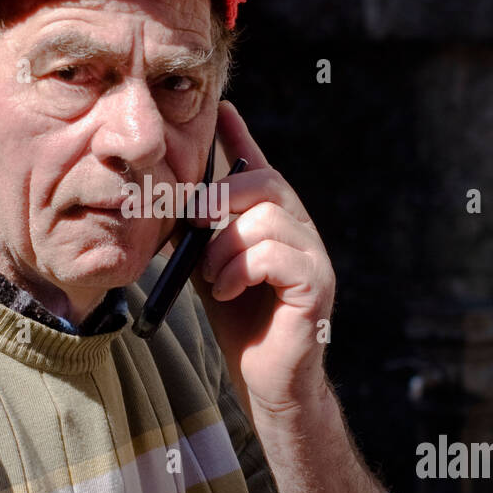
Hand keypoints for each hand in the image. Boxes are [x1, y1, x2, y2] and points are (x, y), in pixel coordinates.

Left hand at [180, 101, 336, 427]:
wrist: (266, 380)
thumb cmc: (240, 324)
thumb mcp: (209, 266)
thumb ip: (200, 232)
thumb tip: (175, 199)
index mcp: (276, 221)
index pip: (260, 167)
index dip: (240, 138)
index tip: (220, 111)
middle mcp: (301, 230)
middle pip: (262, 183)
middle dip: (219, 198)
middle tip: (192, 224)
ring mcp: (314, 256)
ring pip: (263, 220)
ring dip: (224, 247)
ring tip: (213, 277)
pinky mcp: (317, 284)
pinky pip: (273, 254)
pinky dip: (240, 269)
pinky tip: (228, 290)